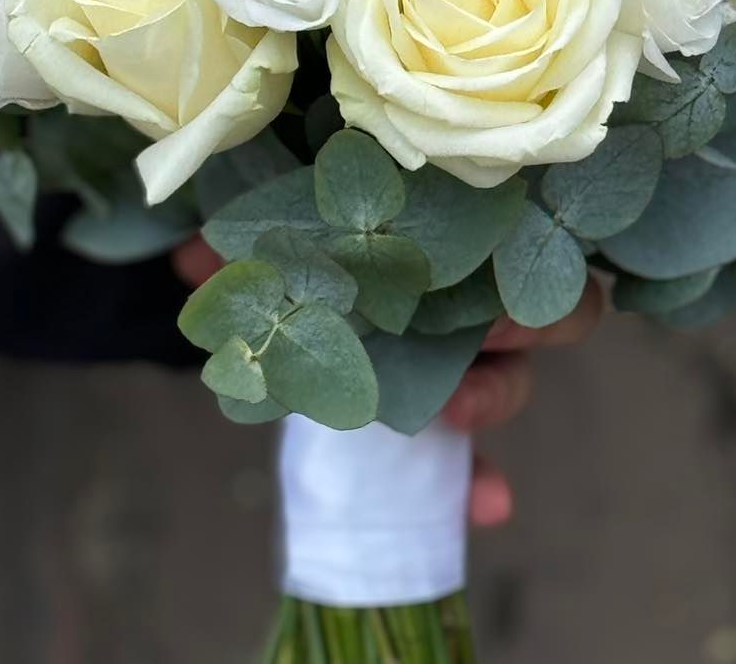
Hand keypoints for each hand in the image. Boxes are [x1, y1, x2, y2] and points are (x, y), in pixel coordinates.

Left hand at [171, 237, 603, 529]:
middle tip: (489, 332)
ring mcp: (454, 359)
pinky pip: (473, 458)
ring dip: (495, 398)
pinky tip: (486, 506)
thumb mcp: (269, 236)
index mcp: (436, 229)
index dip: (519, 250)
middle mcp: (461, 291)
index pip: (510, 228)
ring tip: (454, 416)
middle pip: (542, 303)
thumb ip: (242, 242)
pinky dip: (481, 483)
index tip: (487, 266)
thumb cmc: (288, 244)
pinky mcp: (432, 418)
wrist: (261, 295)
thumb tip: (194, 258)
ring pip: (510, 378)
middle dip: (527, 322)